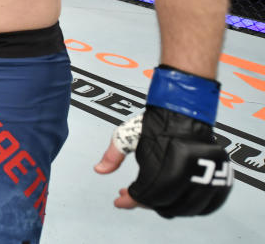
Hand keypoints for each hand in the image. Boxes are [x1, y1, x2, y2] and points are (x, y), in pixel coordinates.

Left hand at [94, 67, 232, 216]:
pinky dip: (191, 207)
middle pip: (165, 205)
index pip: (145, 195)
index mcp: (164, 165)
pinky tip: (176, 200)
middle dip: (145, 203)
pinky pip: (208, 205)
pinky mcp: (221, 178)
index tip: (119, 201)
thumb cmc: (156, 121)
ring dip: (167, 206)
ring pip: (186, 209)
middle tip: (132, 196)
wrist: (183, 109)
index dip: (130, 201)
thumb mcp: (126, 136)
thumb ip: (112, 155)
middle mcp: (188, 174)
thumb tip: (99, 170)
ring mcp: (208, 177)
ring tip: (152, 198)